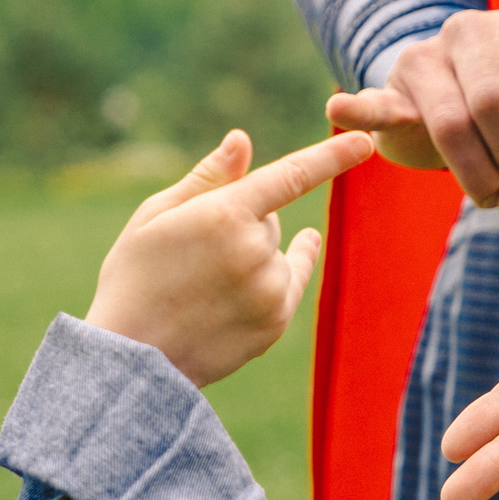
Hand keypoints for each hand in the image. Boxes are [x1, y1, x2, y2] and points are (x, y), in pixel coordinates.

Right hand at [86, 129, 373, 386]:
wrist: (131, 358)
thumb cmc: (134, 278)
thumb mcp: (156, 216)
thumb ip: (208, 177)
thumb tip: (243, 141)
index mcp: (223, 214)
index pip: (292, 176)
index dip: (333, 157)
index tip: (367, 141)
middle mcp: (254, 250)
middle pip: (271, 219)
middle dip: (244, 225)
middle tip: (196, 255)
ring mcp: (269, 290)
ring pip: (277, 254)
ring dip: (253, 257)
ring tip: (204, 286)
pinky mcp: (276, 322)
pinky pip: (287, 283)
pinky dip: (271, 279)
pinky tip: (245, 287)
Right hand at [323, 0, 498, 212]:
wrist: (463, 127)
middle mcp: (469, 33)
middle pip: (494, 99)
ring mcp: (425, 59)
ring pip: (451, 128)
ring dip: (478, 177)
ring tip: (488, 192)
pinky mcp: (390, 94)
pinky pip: (376, 107)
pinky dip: (361, 112)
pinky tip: (340, 106)